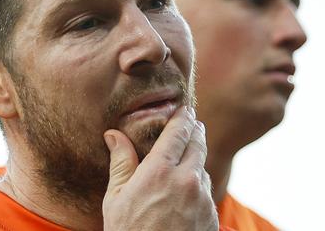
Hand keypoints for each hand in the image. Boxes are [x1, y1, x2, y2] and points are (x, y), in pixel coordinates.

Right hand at [102, 106, 218, 230]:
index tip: (184, 108)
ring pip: (203, 168)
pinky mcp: (211, 216)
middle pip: (198, 143)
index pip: (178, 132)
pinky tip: (186, 191)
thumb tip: (114, 134)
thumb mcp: (116, 197)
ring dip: (196, 160)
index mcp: (160, 171)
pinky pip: (206, 192)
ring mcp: (202, 199)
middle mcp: (186, 181)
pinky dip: (198, 185)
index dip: (182, 116)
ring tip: (185, 158)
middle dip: (195, 130)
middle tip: (192, 122)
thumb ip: (121, 161)